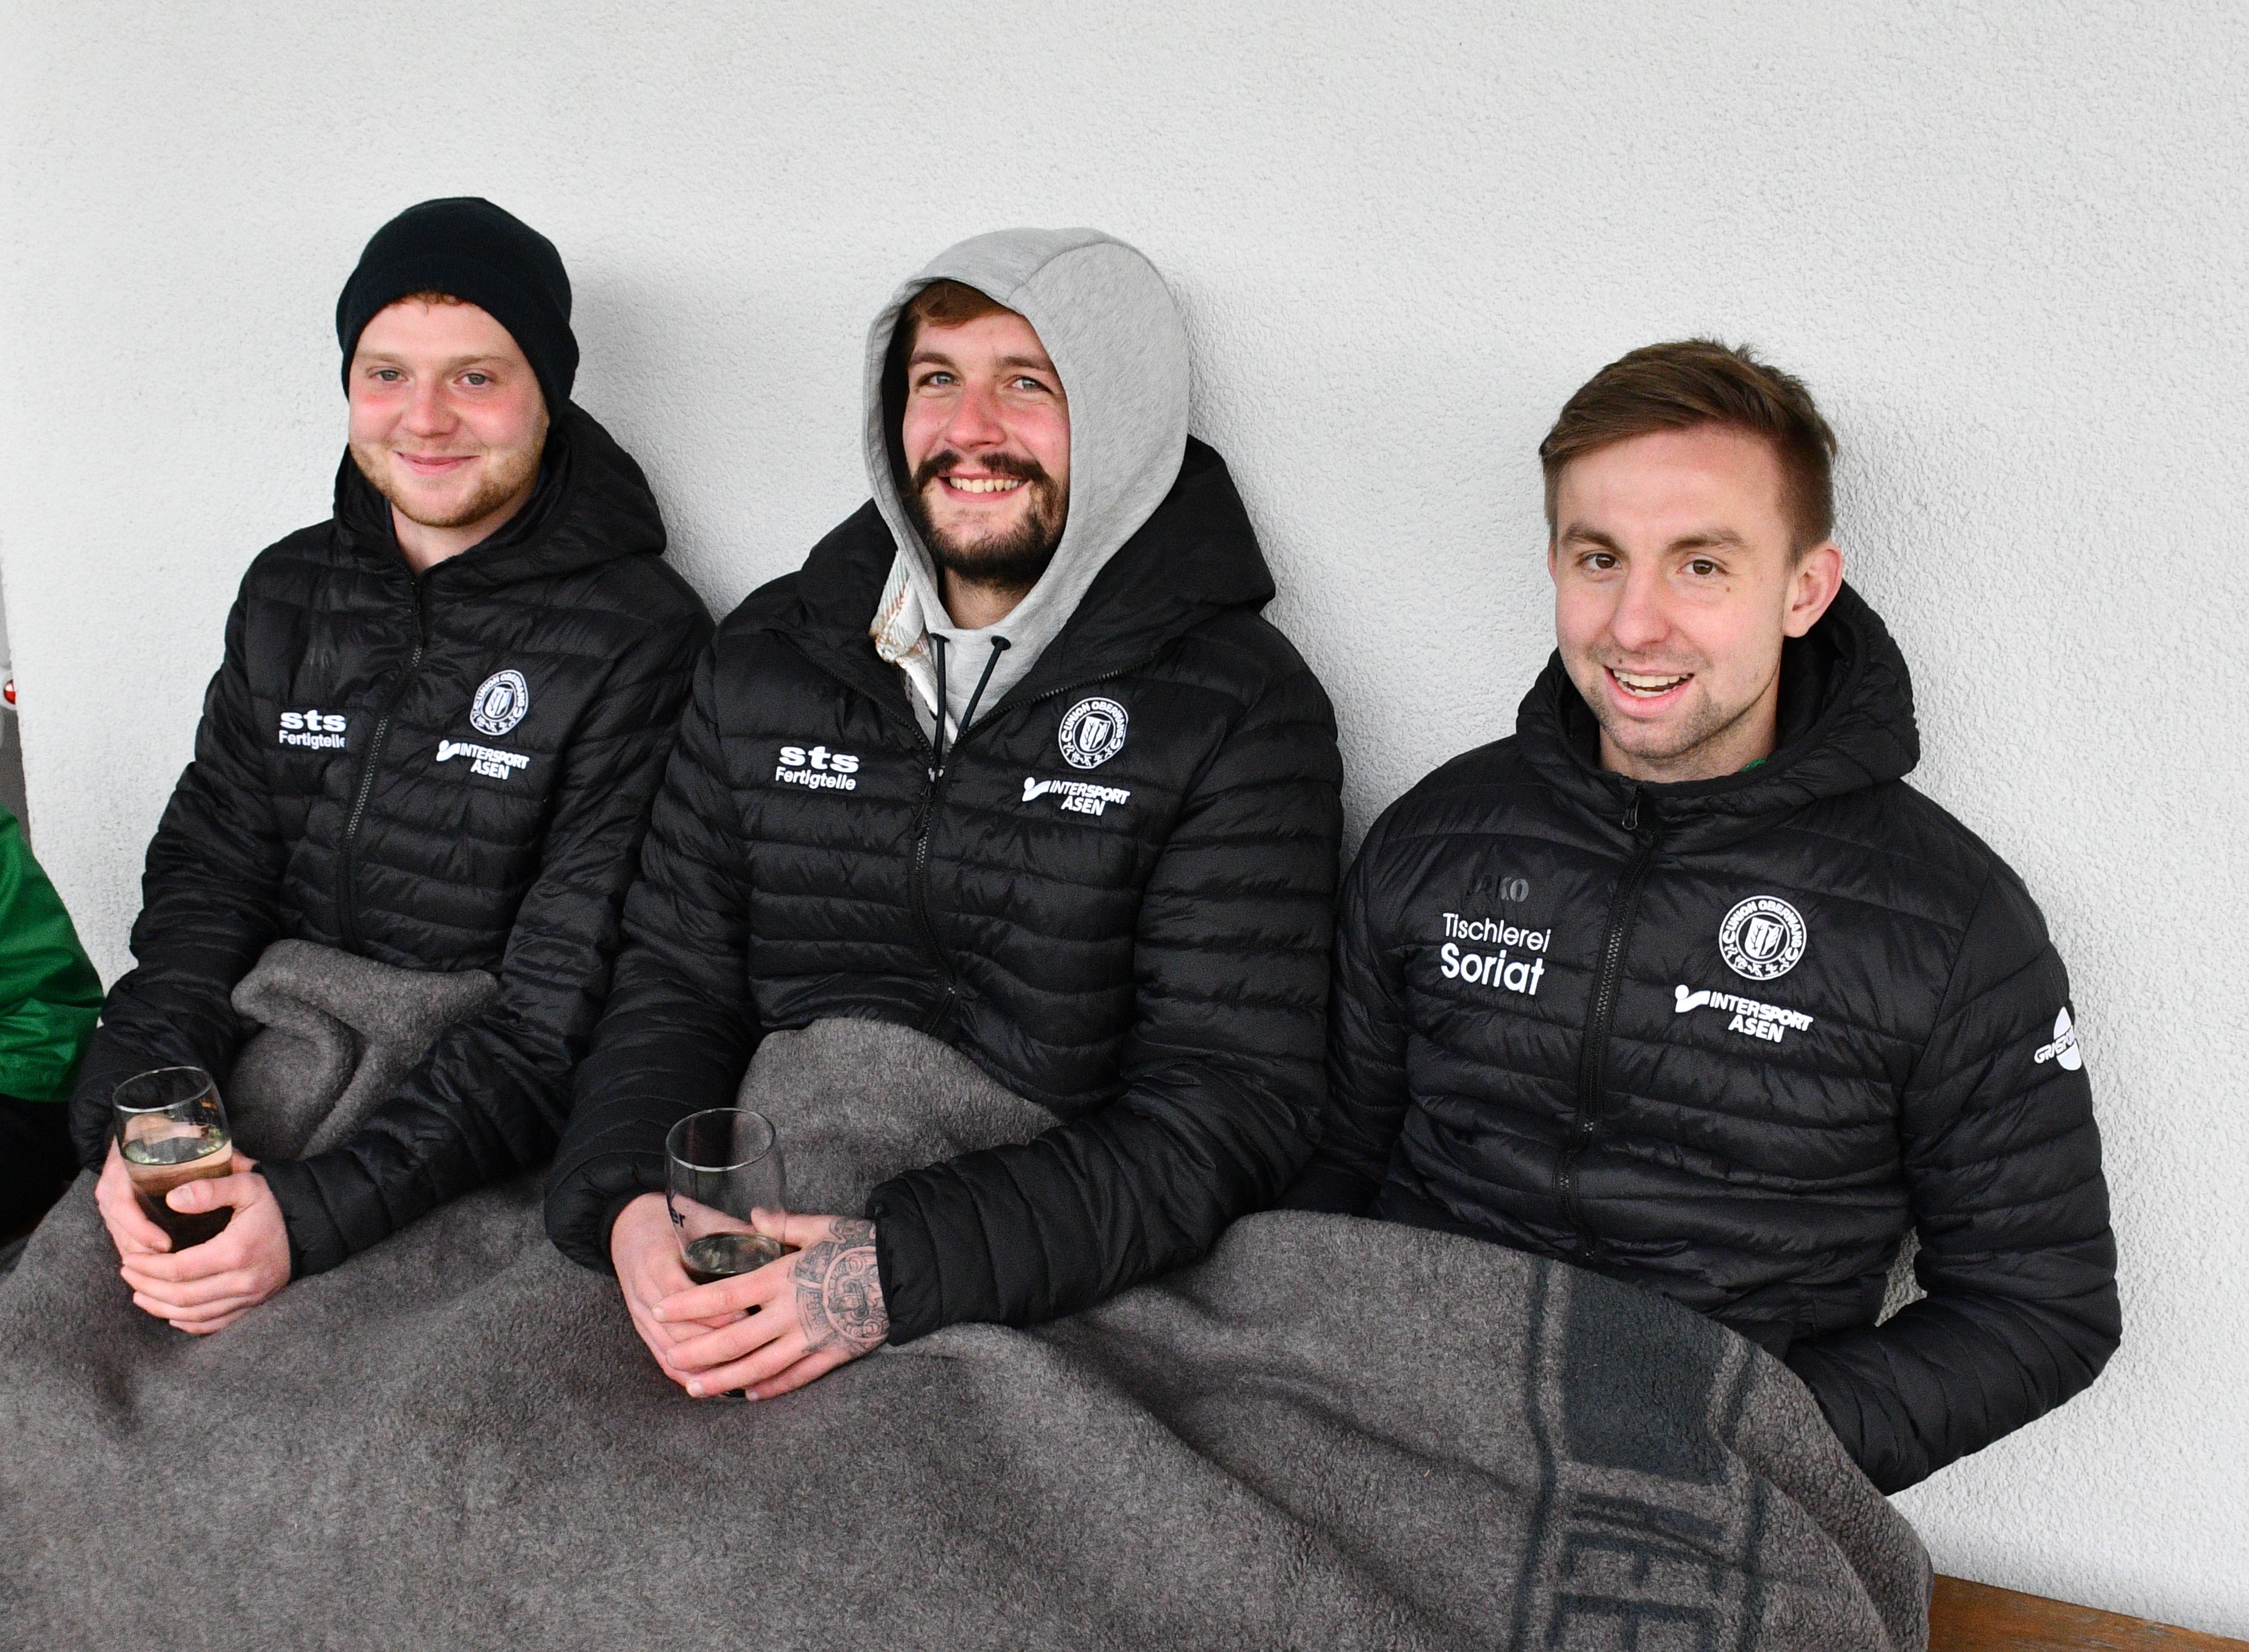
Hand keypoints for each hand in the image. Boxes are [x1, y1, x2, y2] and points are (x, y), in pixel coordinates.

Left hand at [98, 1143, 290, 1333]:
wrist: (315, 1222)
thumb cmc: (277, 1200)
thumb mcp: (247, 1183)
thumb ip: (209, 1189)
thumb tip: (172, 1198)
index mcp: (236, 1251)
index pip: (179, 1269)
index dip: (148, 1268)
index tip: (129, 1259)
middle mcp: (243, 1280)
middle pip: (182, 1296)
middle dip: (148, 1287)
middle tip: (127, 1275)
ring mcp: (250, 1297)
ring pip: (196, 1315)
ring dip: (162, 1308)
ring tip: (140, 1295)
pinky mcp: (255, 1304)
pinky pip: (217, 1324)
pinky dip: (190, 1323)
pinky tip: (172, 1315)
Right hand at [610, 1191, 744, 1388]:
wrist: (626, 1225)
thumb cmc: (669, 1219)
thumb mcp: (700, 1217)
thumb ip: (733, 1232)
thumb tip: (778, 1244)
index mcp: (656, 1258)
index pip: (682, 1292)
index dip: (714, 1311)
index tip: (748, 1319)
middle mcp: (643, 1290)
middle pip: (676, 1329)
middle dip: (713, 1346)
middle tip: (751, 1354)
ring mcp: (638, 1311)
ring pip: (668, 1348)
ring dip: (700, 1366)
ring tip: (736, 1378)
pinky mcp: (639, 1325)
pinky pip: (659, 1354)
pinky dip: (683, 1373)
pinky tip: (708, 1384)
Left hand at [652, 1212, 887, 1400]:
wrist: (907, 1274)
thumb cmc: (862, 1246)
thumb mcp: (822, 1226)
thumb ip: (783, 1225)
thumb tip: (753, 1218)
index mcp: (783, 1277)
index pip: (724, 1296)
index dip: (689, 1306)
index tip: (660, 1311)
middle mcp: (791, 1312)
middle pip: (734, 1339)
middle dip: (697, 1352)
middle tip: (670, 1360)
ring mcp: (811, 1338)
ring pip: (759, 1367)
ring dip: (724, 1380)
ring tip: (695, 1389)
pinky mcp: (832, 1354)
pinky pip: (796, 1378)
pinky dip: (771, 1389)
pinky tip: (749, 1395)